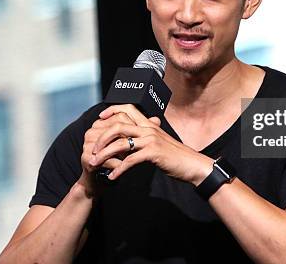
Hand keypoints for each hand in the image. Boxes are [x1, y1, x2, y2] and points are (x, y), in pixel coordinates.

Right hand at [76, 111, 137, 198]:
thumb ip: (141, 129)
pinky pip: (107, 160)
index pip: (120, 115)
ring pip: (113, 144)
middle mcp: (93, 130)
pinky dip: (118, 165)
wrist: (99, 180)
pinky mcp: (87, 158)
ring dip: (125, 153)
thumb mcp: (129, 143)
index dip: (135, 124)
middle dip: (131, 139)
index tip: (143, 134)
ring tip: (134, 159)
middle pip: (117, 128)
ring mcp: (88, 144)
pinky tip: (123, 170)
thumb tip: (157, 120)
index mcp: (102, 123)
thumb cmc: (115, 159)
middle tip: (141, 147)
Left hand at [90, 104, 213, 184]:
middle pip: (118, 126)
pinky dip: (118, 170)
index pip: (127, 108)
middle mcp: (149, 128)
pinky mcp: (153, 153)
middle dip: (101, 137)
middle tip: (93, 149)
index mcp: (149, 124)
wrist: (192, 164)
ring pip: (120, 143)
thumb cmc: (176, 155)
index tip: (99, 119)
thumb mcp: (160, 141)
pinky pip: (130, 160)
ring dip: (105, 154)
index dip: (111, 110)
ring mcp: (151, 140)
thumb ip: (147, 136)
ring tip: (96, 164)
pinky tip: (112, 177)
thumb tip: (134, 138)